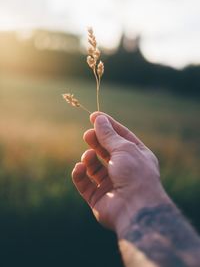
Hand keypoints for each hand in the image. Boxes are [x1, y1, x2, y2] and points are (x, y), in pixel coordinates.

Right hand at [72, 112, 170, 235]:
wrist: (136, 208)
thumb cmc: (135, 174)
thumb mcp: (123, 148)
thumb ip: (108, 134)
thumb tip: (99, 118)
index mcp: (137, 156)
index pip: (121, 137)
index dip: (108, 125)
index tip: (94, 116)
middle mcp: (124, 170)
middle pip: (106, 151)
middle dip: (96, 141)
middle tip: (87, 134)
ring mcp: (111, 185)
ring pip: (94, 167)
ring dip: (88, 158)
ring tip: (88, 155)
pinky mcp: (98, 198)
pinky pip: (84, 183)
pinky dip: (79, 174)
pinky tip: (80, 167)